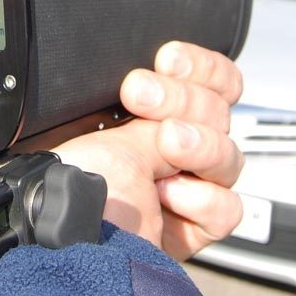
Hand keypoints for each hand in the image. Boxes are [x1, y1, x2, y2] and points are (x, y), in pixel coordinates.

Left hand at [52, 41, 244, 260]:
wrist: (67, 235)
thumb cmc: (71, 179)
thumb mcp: (113, 131)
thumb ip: (157, 108)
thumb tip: (177, 84)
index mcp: (144, 115)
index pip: (204, 81)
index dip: (199, 67)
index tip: (167, 60)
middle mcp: (165, 149)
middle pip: (218, 112)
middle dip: (184, 98)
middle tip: (140, 97)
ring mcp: (180, 187)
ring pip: (229, 156)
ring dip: (202, 145)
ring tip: (167, 146)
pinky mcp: (192, 228)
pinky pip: (229, 207)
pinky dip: (203, 199)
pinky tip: (168, 199)